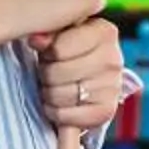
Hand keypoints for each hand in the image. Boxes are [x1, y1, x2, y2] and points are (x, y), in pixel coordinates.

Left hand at [35, 17, 126, 134]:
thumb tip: (36, 40)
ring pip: (58, 95)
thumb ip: (48, 33)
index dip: (46, 53)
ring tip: (55, 86)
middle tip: (50, 72)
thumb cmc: (72, 52)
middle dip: (45, 74)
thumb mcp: (61, 35)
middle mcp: (113, 59)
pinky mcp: (106, 111)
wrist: (92, 76)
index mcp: (104, 32)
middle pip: (56, 73)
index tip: (49, 53)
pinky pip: (65, 116)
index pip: (58, 49)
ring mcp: (112, 87)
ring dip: (48, 94)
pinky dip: (55, 113)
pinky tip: (60, 104)